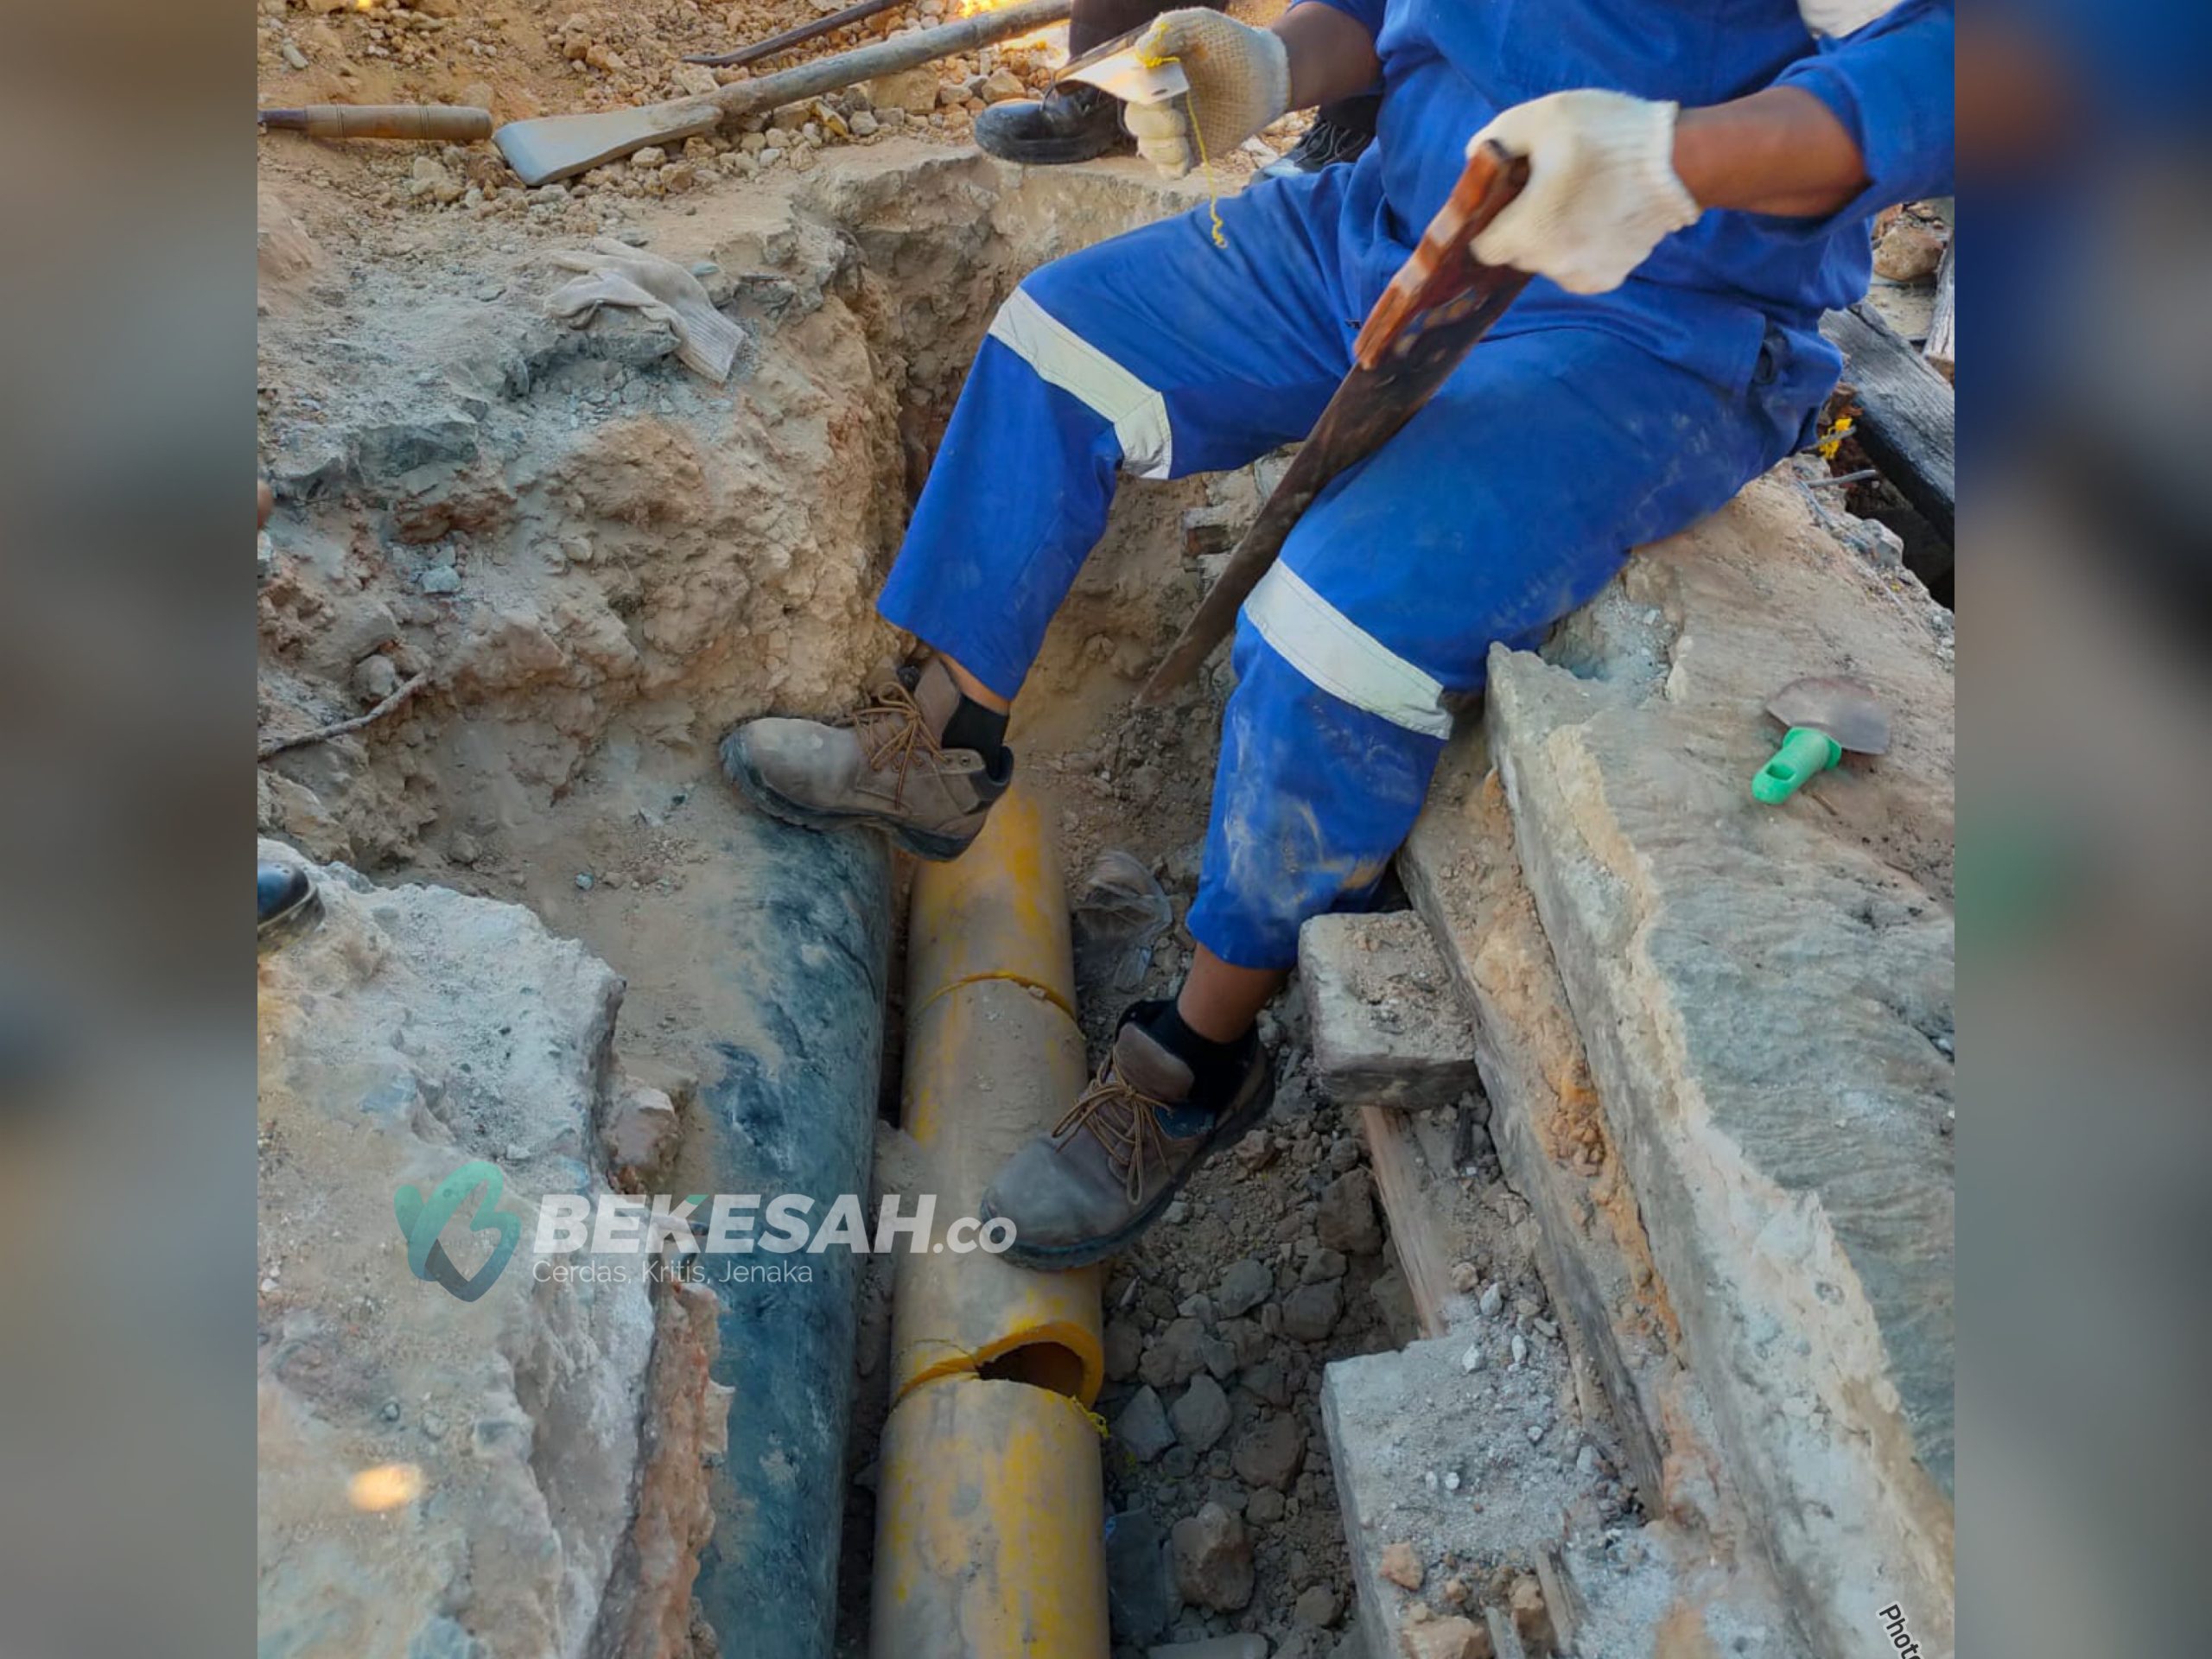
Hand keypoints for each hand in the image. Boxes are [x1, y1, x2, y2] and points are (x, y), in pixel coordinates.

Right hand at [1121, 9, 1289, 177]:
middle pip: (1135, 122)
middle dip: (1151, 124)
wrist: (1266, 75)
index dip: (1138, 95)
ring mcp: (1175, 129)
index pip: (1129, 88)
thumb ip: (1170, 29)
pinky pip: (1168, 169)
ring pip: (1148, 148)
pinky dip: (1171, 167)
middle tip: (1177, 120)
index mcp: (1153, 74)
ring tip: (1183, 138)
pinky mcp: (1191, 151)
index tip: (1159, 94)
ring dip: (1160, 147)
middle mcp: (1158, 103)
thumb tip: (1140, 52)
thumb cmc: (1230, 44)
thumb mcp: (1200, 25)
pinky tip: (1185, 158)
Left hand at [1467, 90, 1701, 293]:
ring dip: (1553, 234)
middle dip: (1523, 222)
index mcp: (1526, 233)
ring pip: (1547, 259)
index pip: (1483, 245)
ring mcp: (1581, 276)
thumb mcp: (1541, 117)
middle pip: (1516, 251)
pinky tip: (1600, 213)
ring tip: (1581, 194)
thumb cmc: (1607, 136)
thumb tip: (1474, 159)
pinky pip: (1577, 265)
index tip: (1509, 195)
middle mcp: (1550, 266)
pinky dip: (1581, 244)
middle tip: (1550, 185)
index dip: (1490, 218)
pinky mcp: (1608, 278)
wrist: (1681, 161)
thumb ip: (1494, 140)